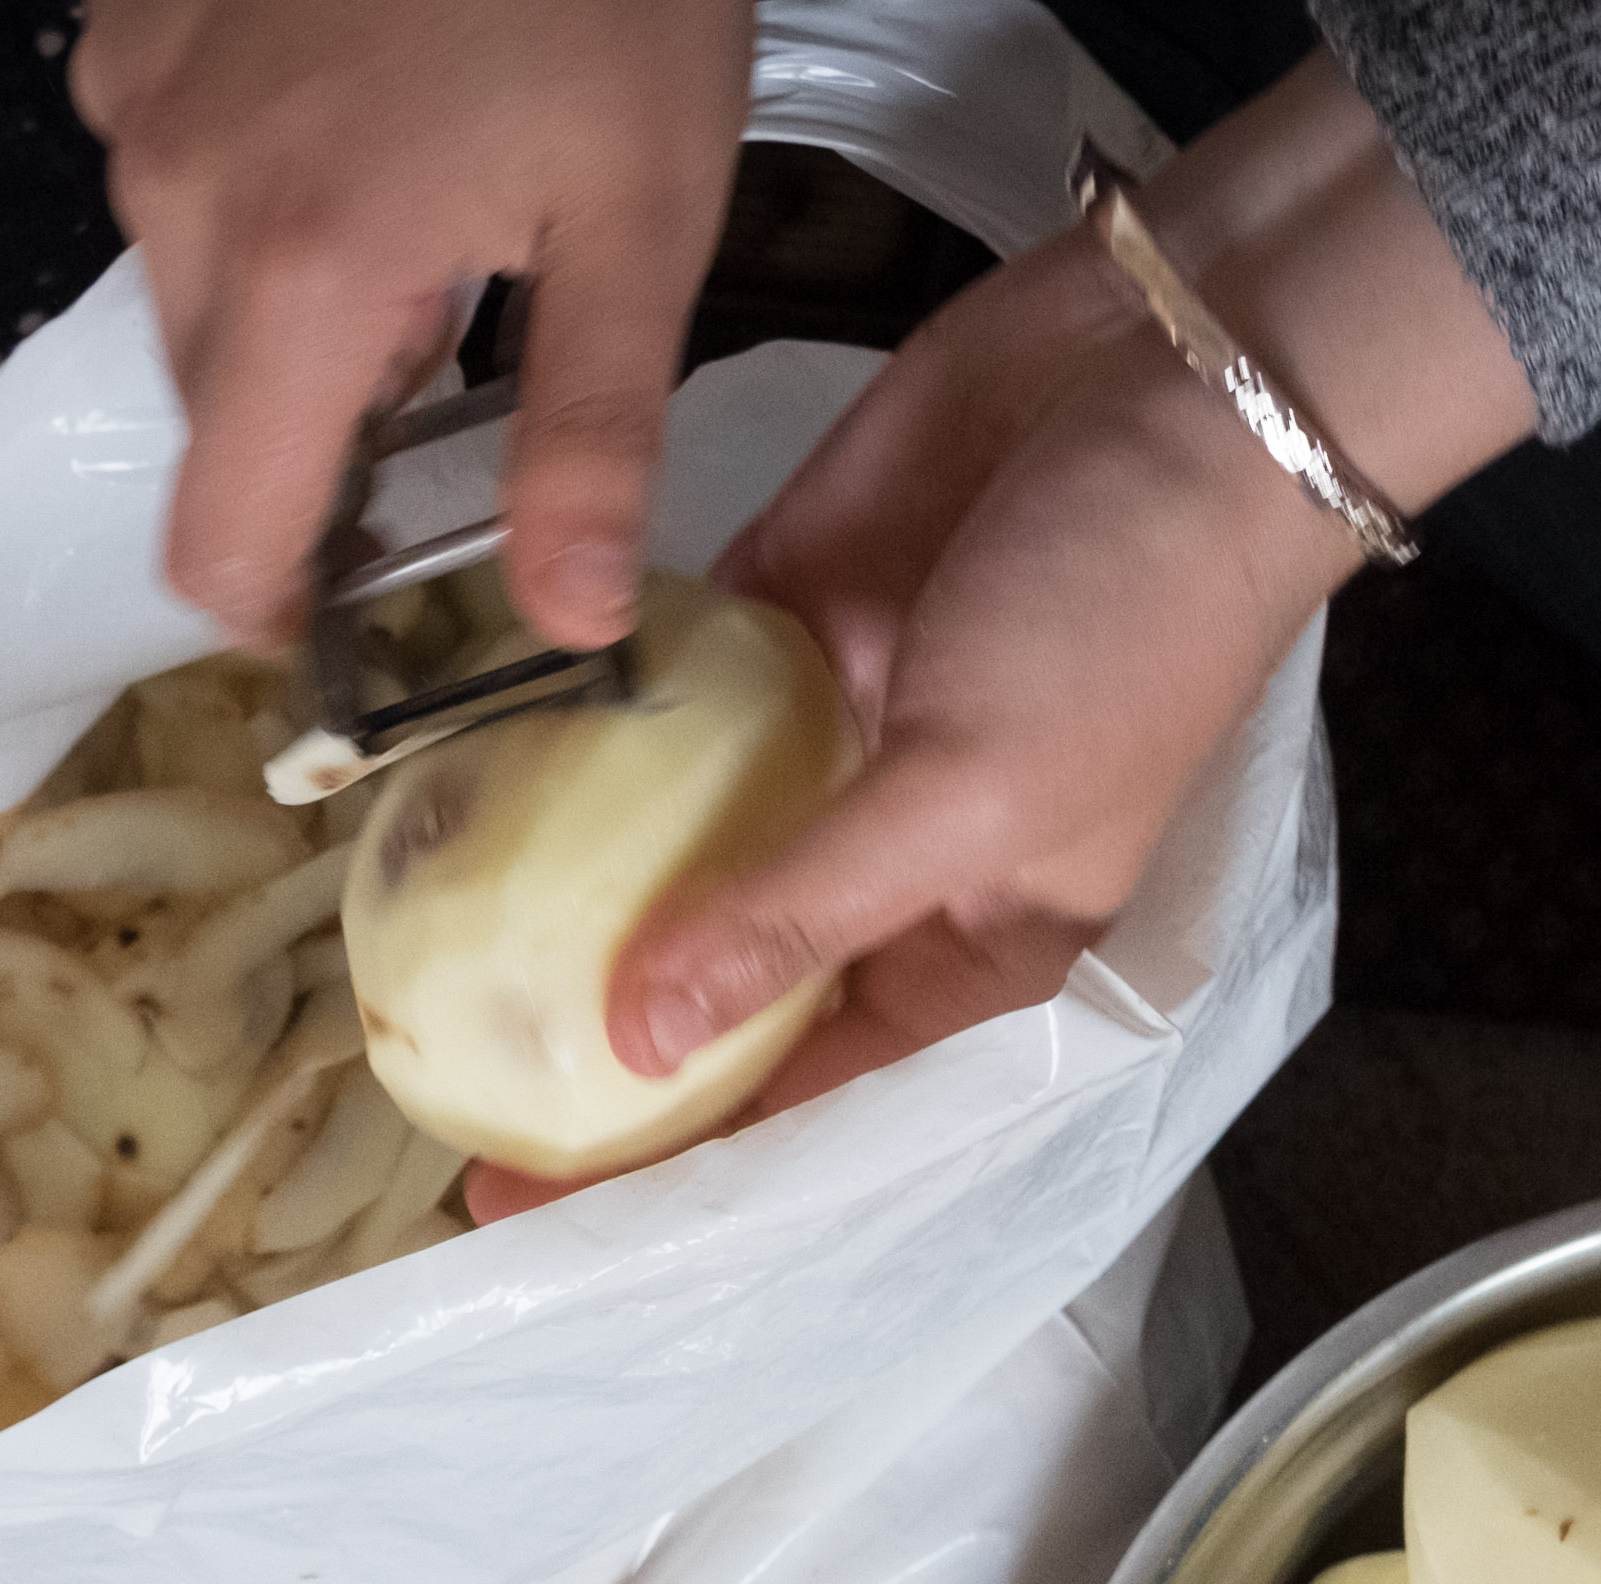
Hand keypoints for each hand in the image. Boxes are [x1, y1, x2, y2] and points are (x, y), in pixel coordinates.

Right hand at [75, 0, 752, 654]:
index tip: (363, 601)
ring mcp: (136, 99)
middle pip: (217, 422)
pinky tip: (364, 109)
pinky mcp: (127, 25)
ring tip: (426, 194)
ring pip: (194, 295)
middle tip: (460, 338)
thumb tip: (573, 622)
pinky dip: (257, 184)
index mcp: (299, 272)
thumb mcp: (644, 222)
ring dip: (296, 298)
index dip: (287, 605)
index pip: (217, 543)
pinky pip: (174, 172)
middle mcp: (177, 197)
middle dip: (323, 426)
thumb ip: (592, 438)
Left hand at [468, 54, 1534, 1224]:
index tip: (512, 1194)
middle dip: (588, 1027)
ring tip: (416, 939)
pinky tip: (467, 766)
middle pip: (719, 980)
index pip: (797, 1089)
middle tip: (431, 1070)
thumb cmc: (1121, 616)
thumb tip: (636, 1038)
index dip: (665, 1152)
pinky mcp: (782, 608)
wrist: (1184, 373)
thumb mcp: (969, 794)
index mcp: (971, 950)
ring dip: (564, 879)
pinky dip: (578, 720)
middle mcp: (889, 861)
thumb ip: (799, 910)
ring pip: (672, 836)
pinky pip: (657, 690)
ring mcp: (827, 732)